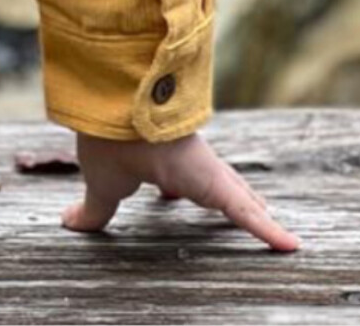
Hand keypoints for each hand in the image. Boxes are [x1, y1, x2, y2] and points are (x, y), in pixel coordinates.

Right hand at [62, 130, 301, 251]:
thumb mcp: (101, 184)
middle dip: (235, 197)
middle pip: (220, 185)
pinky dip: (268, 232)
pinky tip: (291, 247)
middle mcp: (189, 162)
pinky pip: (248, 212)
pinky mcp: (216, 180)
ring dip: (254, 210)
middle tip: (256, 211)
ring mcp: (206, 168)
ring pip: (238, 195)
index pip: (185, 181)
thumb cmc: (107, 142)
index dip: (192, 191)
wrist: (117, 112)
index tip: (191, 200)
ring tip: (274, 227)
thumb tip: (68, 222)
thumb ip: (93, 207)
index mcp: (161, 164)